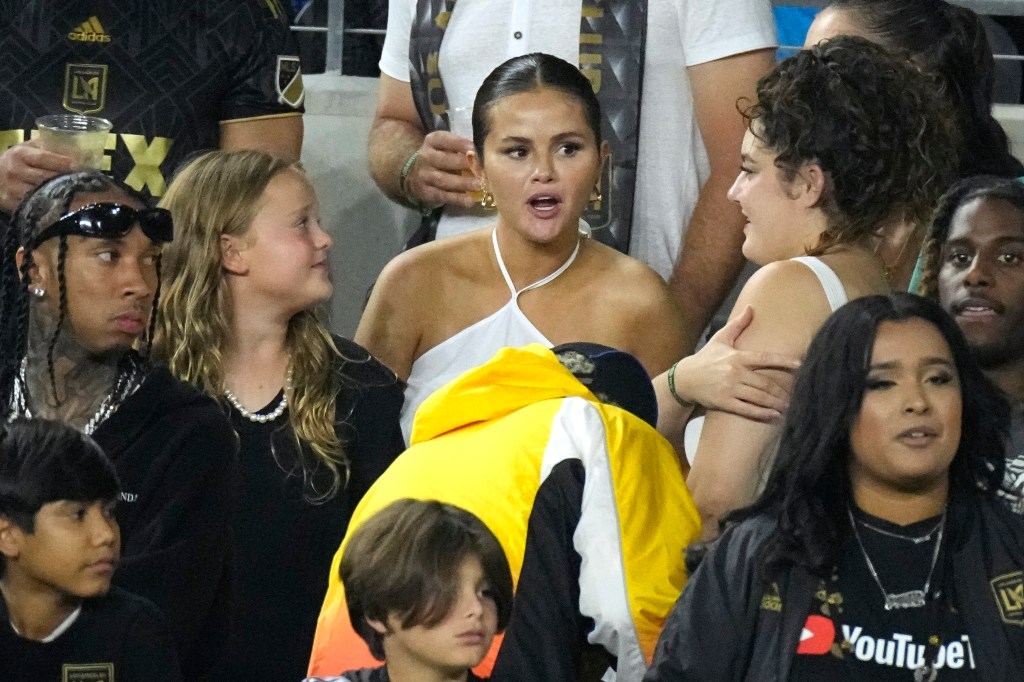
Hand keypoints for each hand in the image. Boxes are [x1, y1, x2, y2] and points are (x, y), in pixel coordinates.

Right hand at [0, 139, 78, 212]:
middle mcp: (15, 171)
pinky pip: (37, 206)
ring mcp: (14, 190)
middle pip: (46, 177)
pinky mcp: (15, 204)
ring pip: (43, 193)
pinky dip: (52, 206)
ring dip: (62, 194)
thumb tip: (77, 149)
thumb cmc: (16, 161)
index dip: (63, 162)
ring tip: (79, 193)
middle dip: (66, 179)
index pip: (44, 158)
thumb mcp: (26, 149)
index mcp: (20, 154)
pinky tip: (65, 205)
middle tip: (86, 181)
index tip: (80, 166)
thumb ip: (46, 147)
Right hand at [404, 130, 479, 208]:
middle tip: (480, 169)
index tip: (473, 148)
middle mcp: (426, 157)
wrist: (415, 176)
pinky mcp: (427, 192)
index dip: (458, 144)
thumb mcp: (445, 147)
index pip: (443, 140)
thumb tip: (482, 154)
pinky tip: (470, 200)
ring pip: (444, 180)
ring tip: (479, 185)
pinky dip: (457, 199)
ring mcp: (424, 176)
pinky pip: (443, 196)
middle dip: (463, 164)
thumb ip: (460, 148)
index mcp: (432, 142)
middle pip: (444, 160)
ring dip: (463, 183)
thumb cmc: (440, 159)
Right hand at [674, 305, 799, 420]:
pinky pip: (747, 409)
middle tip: (795, 396)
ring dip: (776, 403)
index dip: (783, 361)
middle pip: (765, 383)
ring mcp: (730, 389)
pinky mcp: (724, 402)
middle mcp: (735, 373)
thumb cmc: (705, 358)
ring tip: (787, 406)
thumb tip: (751, 307)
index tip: (799, 365)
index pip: (764, 358)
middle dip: (781, 391)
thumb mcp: (720, 339)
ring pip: (759, 397)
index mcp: (737, 357)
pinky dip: (762, 413)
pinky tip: (774, 415)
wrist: (685, 378)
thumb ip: (738, 324)